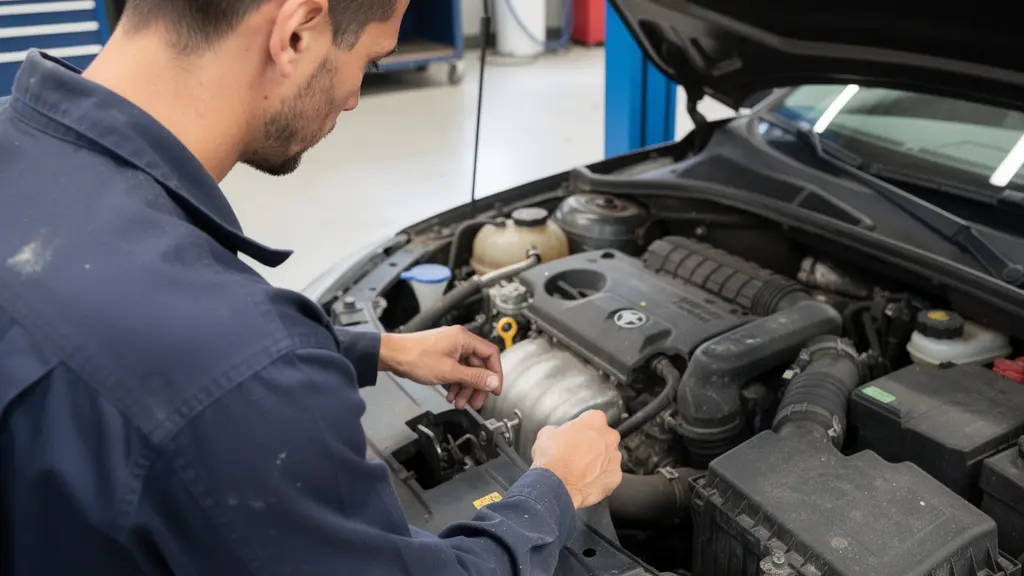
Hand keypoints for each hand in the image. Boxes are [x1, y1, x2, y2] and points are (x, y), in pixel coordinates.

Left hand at [379, 327, 502, 410]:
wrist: (392, 355)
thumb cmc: (415, 357)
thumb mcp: (449, 372)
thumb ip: (474, 377)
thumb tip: (492, 381)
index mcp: (464, 339)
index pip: (491, 354)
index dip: (495, 374)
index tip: (494, 390)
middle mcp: (459, 341)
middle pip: (479, 365)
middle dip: (478, 386)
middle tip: (476, 402)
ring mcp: (450, 348)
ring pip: (466, 370)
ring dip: (465, 388)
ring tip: (460, 403)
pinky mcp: (441, 355)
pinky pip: (456, 370)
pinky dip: (455, 384)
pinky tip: (451, 395)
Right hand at [530, 410, 622, 509]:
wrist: (557, 487)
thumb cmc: (552, 458)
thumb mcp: (546, 434)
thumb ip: (559, 430)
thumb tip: (559, 434)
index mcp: (594, 420)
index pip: (592, 418)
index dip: (582, 428)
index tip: (575, 436)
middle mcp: (609, 437)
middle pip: (604, 437)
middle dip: (593, 444)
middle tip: (577, 453)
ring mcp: (615, 458)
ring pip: (608, 456)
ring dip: (598, 461)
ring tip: (580, 470)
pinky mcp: (616, 477)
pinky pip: (609, 475)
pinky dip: (600, 478)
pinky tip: (586, 481)